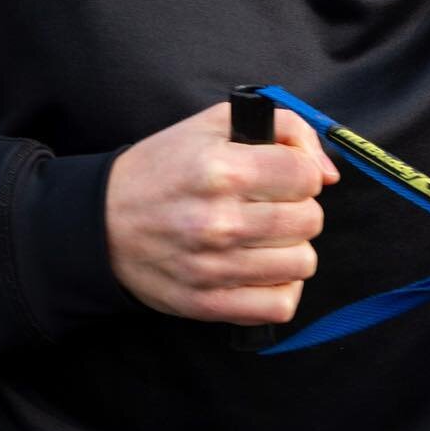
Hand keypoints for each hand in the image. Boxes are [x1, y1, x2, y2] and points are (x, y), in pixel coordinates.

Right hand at [105, 101, 339, 324]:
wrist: (101, 223)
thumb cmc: (164, 168)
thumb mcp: (214, 125)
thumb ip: (283, 128)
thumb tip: (328, 174)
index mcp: (221, 169)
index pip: (305, 175)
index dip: (301, 172)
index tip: (282, 175)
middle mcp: (220, 221)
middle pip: (310, 219)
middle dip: (298, 207)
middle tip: (270, 204)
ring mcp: (215, 268)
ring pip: (303, 262)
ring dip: (291, 247)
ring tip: (265, 236)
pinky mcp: (210, 305)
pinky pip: (281, 305)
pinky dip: (280, 288)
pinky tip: (262, 269)